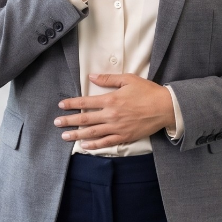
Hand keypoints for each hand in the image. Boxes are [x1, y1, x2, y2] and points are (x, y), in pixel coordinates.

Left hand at [54, 74, 174, 149]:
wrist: (165, 108)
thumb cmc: (147, 91)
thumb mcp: (128, 79)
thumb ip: (108, 78)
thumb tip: (91, 76)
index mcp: (111, 99)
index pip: (86, 102)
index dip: (72, 104)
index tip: (61, 105)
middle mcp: (111, 115)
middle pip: (85, 119)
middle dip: (69, 121)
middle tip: (57, 123)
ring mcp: (117, 128)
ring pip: (93, 133)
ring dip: (77, 135)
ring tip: (65, 136)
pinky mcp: (125, 137)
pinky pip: (106, 142)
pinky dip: (94, 145)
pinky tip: (85, 146)